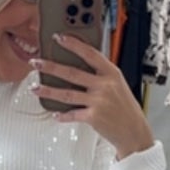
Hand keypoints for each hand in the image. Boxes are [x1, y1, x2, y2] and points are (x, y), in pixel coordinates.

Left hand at [32, 38, 155, 158]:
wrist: (134, 131)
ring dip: (48, 90)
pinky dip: (62, 115)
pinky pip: (72, 114)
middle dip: (50, 67)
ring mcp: (98, 101)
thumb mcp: (118, 84)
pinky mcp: (93, 117)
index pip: (90, 53)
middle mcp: (105, 85)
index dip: (73, 44)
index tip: (59, 38)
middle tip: (36, 63)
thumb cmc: (125, 107)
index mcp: (111, 73)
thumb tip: (78, 66)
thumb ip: (101, 74)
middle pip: (72, 73)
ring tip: (35, 87)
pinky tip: (54, 114)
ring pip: (67, 93)